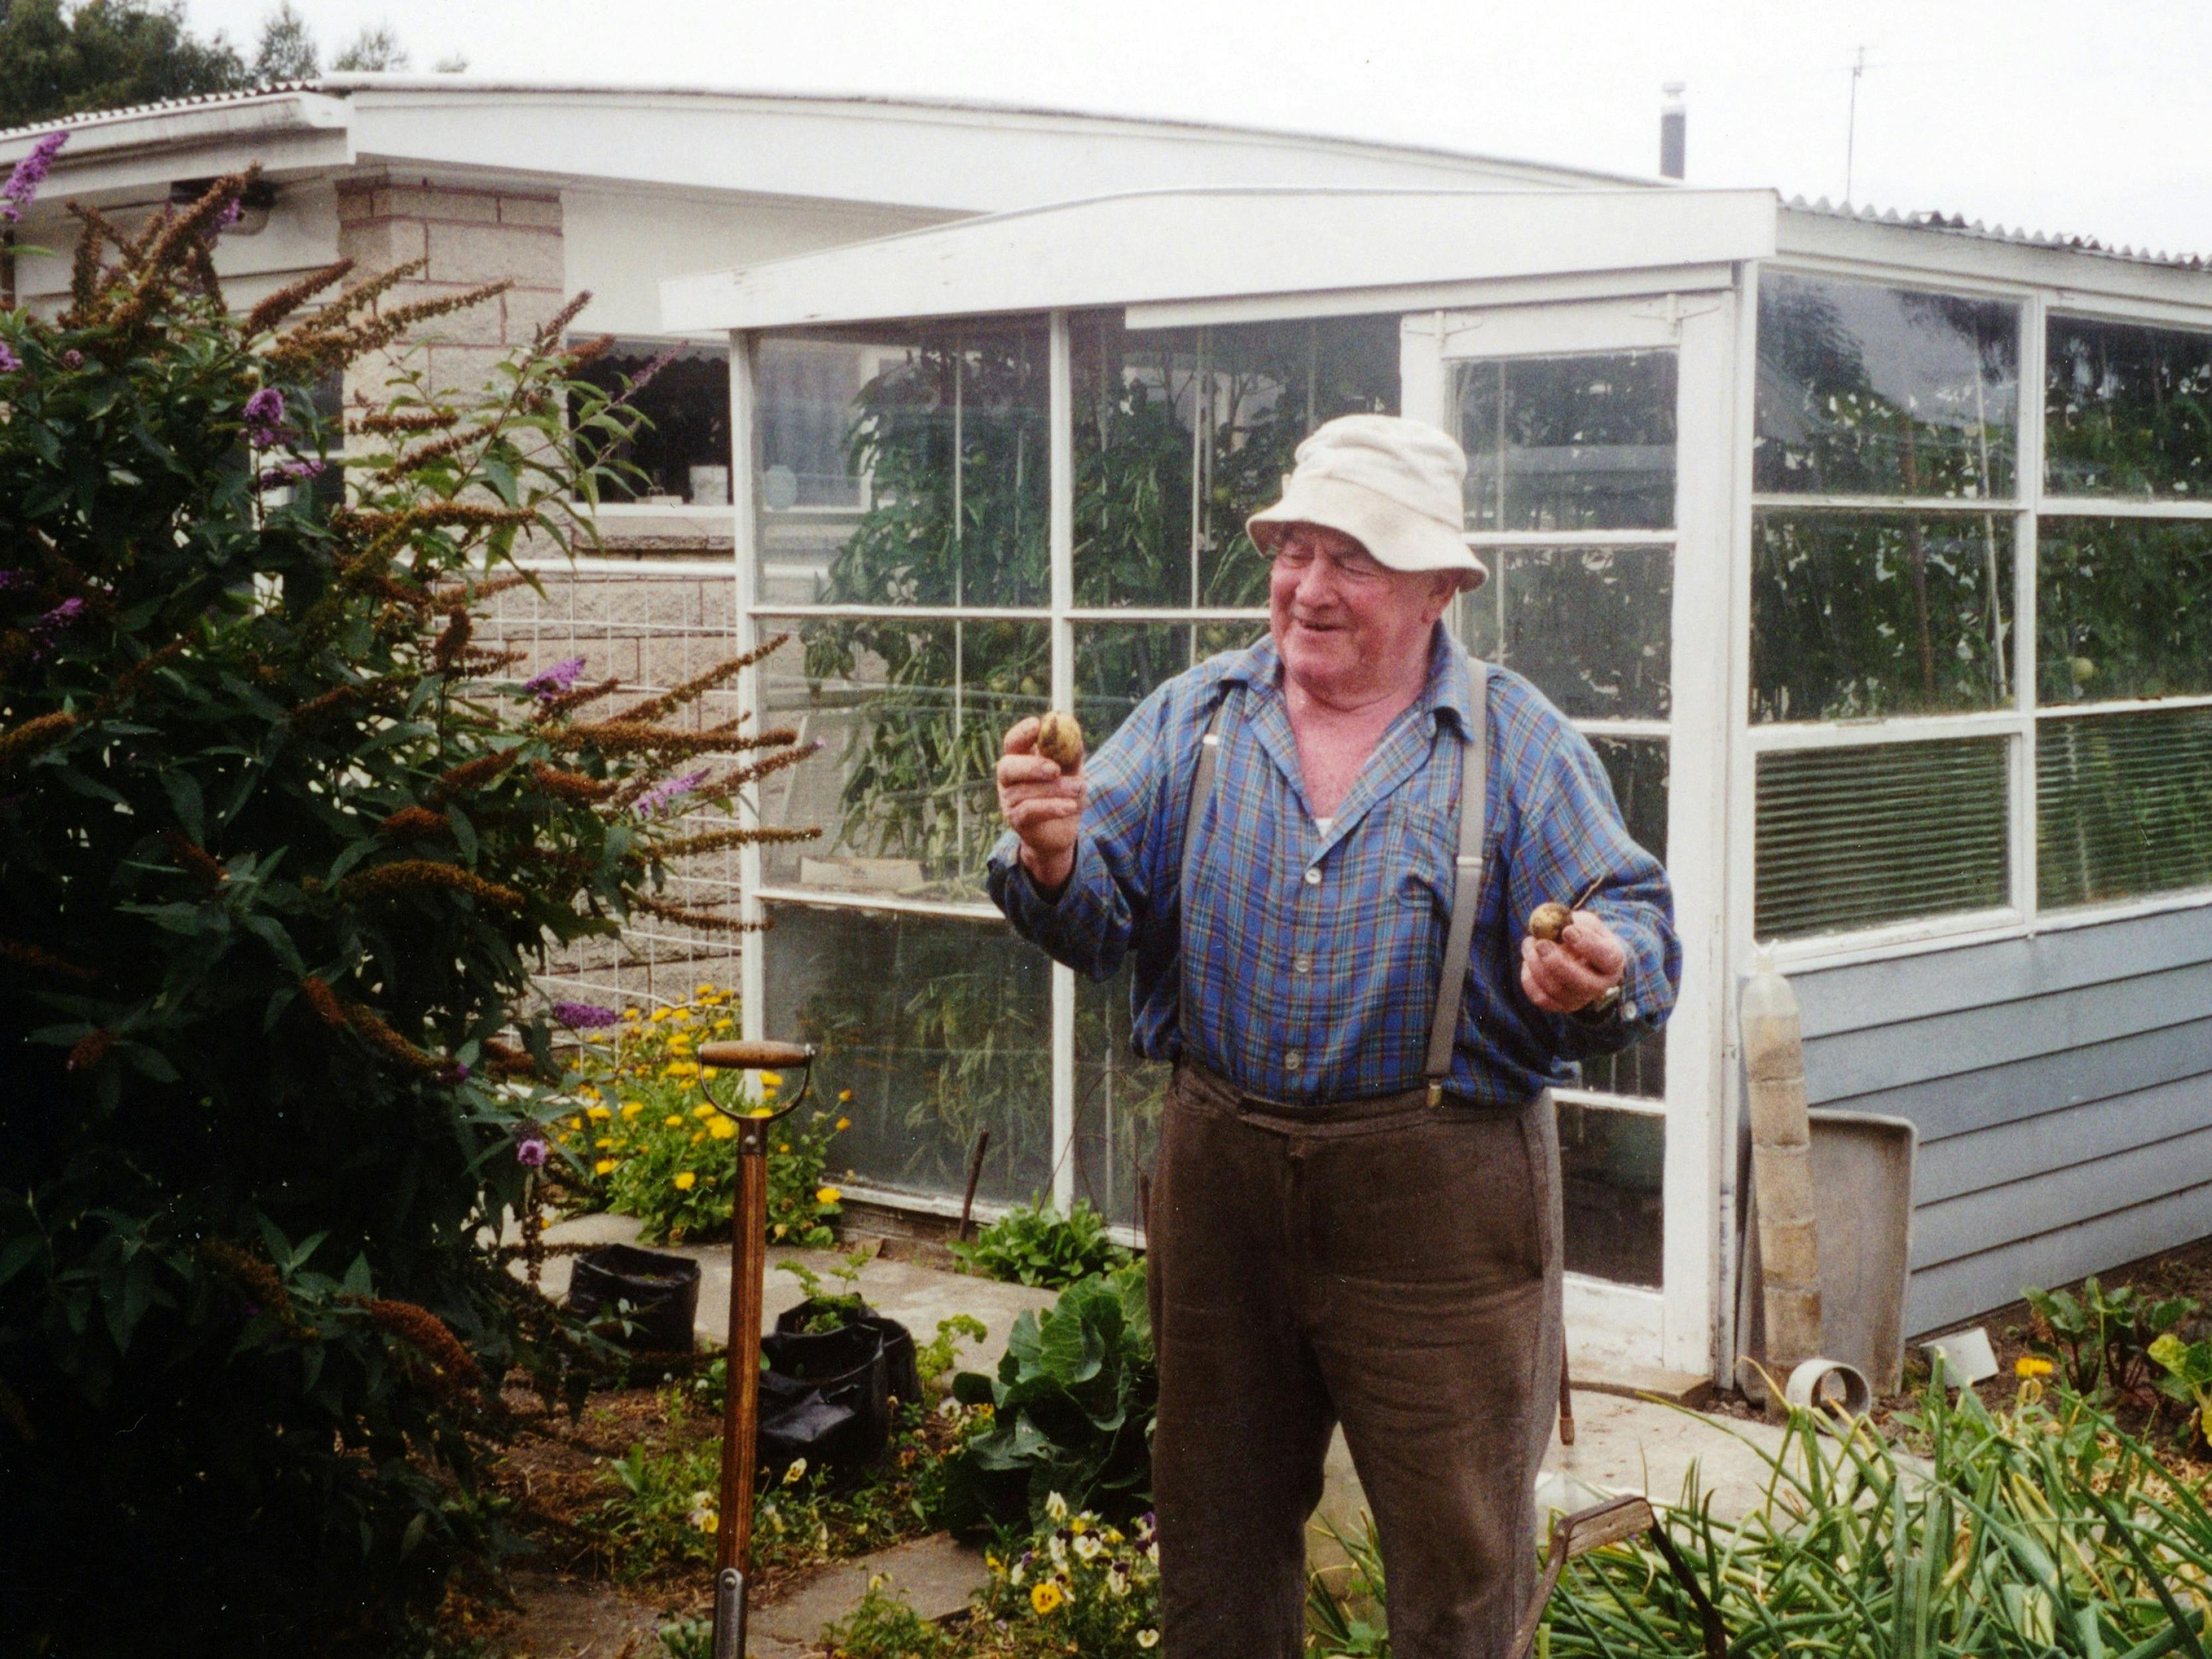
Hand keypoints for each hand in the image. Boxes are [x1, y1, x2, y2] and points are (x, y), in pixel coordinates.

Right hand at [997, 717, 1082, 893]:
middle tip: (1055, 769)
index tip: (1037, 725)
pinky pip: (1030, 810)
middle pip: (1008, 766)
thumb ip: (1071, 753)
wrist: (1063, 830)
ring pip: (1025, 791)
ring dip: (1056, 789)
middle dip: (1032, 766)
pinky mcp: (1016, 819)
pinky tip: (1070, 807)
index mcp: (1020, 758)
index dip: (1022, 733)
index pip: (1013, 742)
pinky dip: (1052, 807)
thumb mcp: (1073, 771)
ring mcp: (1009, 799)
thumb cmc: (1065, 793)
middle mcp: (1009, 778)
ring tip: (1080, 789)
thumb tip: (1073, 732)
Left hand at [1520, 909, 1626, 1014]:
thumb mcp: (1587, 923)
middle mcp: (1601, 985)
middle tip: (1541, 943)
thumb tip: (1562, 925)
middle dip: (1558, 963)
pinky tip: (1528, 960)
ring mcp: (1581, 999)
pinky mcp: (1561, 1005)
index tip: (1567, 930)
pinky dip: (1529, 979)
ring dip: (1537, 965)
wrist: (1581, 957)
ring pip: (1557, 989)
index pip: (1606, 957)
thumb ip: (1577, 922)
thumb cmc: (1586, 935)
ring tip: (1530, 943)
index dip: (1587, 944)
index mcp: (1613, 962)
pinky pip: (1541, 998)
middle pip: (1582, 982)